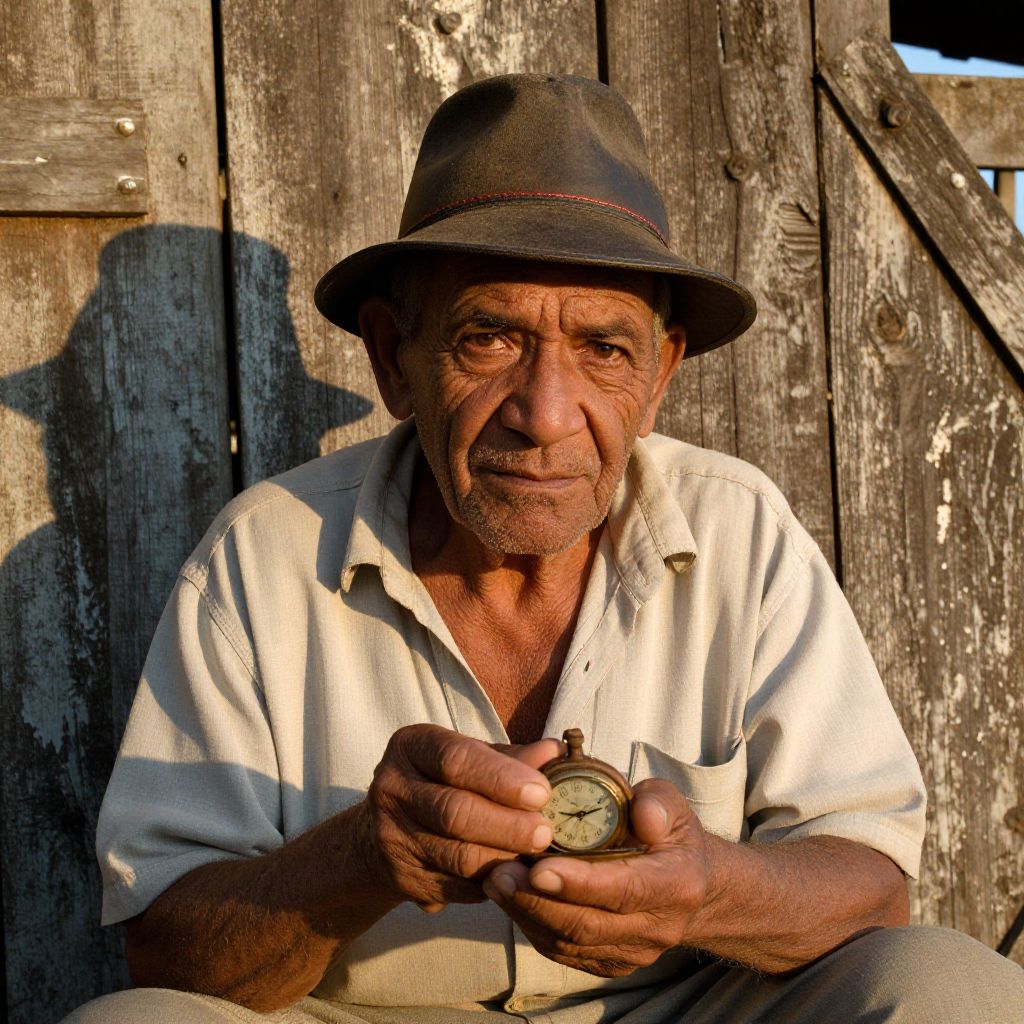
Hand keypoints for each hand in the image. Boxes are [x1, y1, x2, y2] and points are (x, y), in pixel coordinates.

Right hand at [360, 724, 560, 911]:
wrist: (388, 831)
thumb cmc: (445, 782)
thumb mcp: (473, 760)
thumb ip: (513, 758)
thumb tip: (555, 751)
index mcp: (411, 746)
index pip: (456, 759)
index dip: (501, 778)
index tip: (542, 792)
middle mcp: (392, 787)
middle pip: (455, 811)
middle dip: (509, 825)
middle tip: (546, 833)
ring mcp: (391, 836)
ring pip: (458, 856)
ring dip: (505, 859)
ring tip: (537, 857)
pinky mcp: (401, 878)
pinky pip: (457, 887)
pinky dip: (491, 883)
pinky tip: (513, 876)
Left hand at [483, 778, 710, 975]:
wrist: (693, 886)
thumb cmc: (671, 835)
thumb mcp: (672, 805)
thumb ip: (657, 803)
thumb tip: (642, 815)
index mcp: (676, 884)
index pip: (626, 889)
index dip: (580, 882)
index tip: (539, 869)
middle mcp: (657, 926)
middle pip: (589, 924)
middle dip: (538, 901)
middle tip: (500, 872)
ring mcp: (634, 951)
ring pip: (571, 943)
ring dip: (527, 914)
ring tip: (496, 881)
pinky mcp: (612, 963)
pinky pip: (565, 953)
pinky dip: (534, 927)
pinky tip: (511, 899)